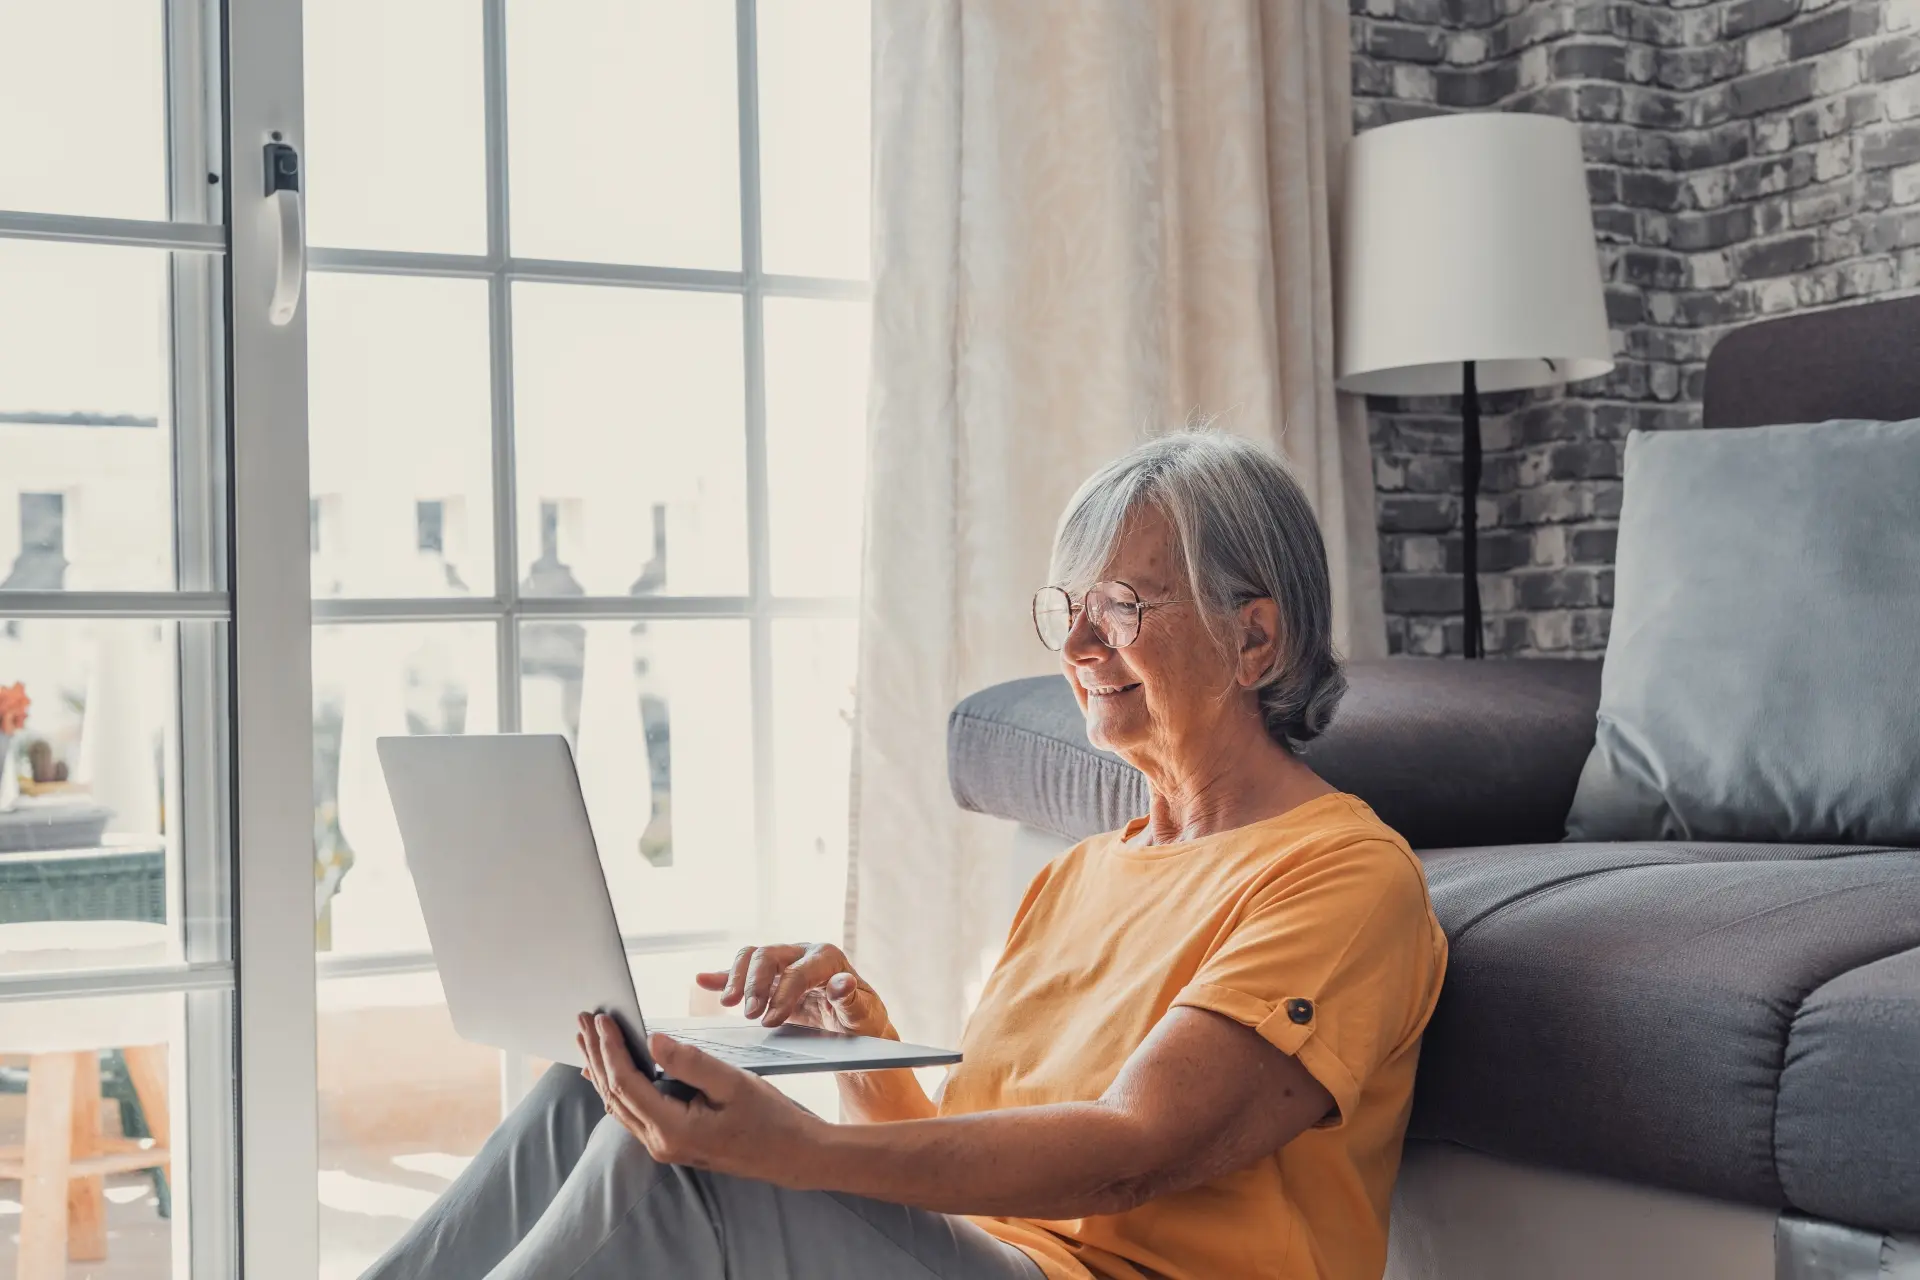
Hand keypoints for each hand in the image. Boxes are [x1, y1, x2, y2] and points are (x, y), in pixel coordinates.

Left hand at [574, 1012, 820, 1181]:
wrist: (789, 1155)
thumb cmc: (768, 1118)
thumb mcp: (732, 1083)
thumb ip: (689, 1062)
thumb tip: (651, 1039)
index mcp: (673, 1129)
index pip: (626, 1083)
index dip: (610, 1048)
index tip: (601, 1018)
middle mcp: (660, 1143)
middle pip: (613, 1095)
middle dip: (596, 1055)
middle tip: (582, 1020)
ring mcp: (663, 1146)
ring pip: (618, 1105)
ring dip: (601, 1070)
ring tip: (587, 1039)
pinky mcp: (670, 1142)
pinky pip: (631, 1112)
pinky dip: (615, 1087)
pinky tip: (603, 1074)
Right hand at [696, 943, 894, 1037]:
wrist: (854, 1026)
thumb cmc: (863, 1020)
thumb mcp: (865, 1015)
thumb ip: (853, 1000)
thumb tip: (844, 982)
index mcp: (827, 958)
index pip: (798, 971)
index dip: (783, 993)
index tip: (771, 1021)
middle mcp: (802, 954)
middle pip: (768, 956)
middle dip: (755, 984)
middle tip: (749, 1015)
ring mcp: (783, 964)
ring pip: (751, 958)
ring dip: (736, 978)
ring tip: (728, 1005)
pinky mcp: (769, 979)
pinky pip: (741, 971)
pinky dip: (722, 975)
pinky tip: (702, 980)